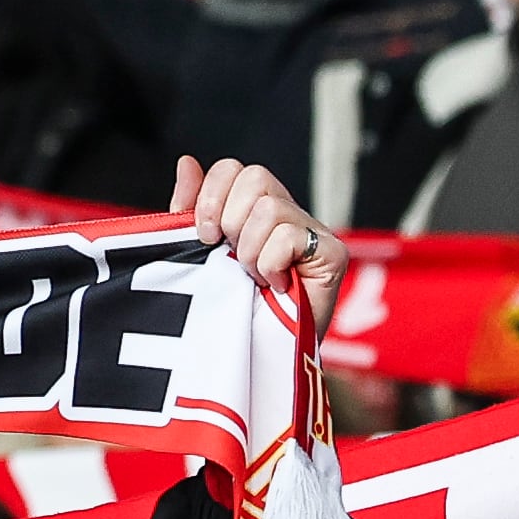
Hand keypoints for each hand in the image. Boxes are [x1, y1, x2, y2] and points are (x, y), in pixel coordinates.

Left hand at [175, 155, 344, 315]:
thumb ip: (192, 209)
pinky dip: (270, 265)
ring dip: (250, 252)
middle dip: (229, 222)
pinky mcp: (332, 253)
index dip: (210, 197)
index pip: (232, 169)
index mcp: (253, 208)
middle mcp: (287, 212)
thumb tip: (185, 162)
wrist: (259, 355)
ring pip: (268, 210)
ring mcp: (313, 231)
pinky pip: (288, 237)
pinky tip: (277, 285)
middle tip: (233, 259)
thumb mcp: (199, 253)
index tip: (204, 236)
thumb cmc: (233, 307)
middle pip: (253, 177)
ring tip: (255, 278)